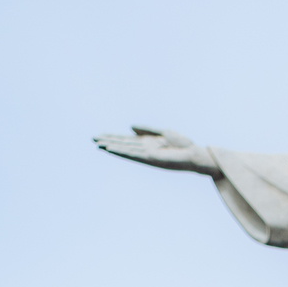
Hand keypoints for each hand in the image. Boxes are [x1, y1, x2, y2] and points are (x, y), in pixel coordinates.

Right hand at [93, 125, 220, 175]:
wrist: (195, 154)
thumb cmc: (183, 144)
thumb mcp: (163, 132)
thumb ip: (147, 130)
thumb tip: (130, 127)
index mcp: (147, 143)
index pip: (126, 140)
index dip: (113, 137)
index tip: (100, 136)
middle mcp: (145, 150)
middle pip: (123, 145)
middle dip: (108, 142)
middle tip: (93, 139)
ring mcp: (147, 155)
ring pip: (126, 150)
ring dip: (112, 147)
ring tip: (98, 144)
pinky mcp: (151, 159)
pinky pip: (134, 154)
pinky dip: (123, 151)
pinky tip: (113, 149)